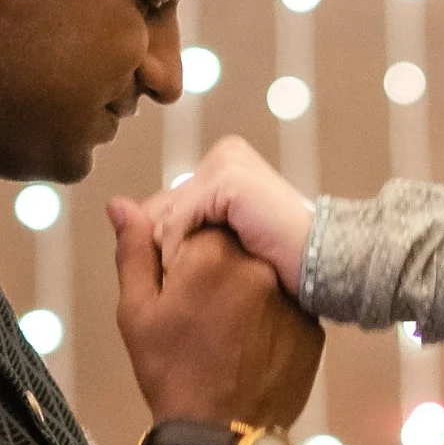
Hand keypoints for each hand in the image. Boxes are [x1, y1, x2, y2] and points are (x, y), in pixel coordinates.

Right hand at [111, 199, 321, 426]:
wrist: (218, 437)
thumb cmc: (170, 372)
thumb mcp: (137, 312)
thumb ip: (134, 251)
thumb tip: (121, 203)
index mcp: (212, 253)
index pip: (197, 222)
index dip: (181, 253)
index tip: (176, 286)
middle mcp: (259, 265)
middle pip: (234, 244)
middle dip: (214, 266)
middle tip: (200, 311)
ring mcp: (292, 296)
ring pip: (263, 273)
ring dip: (244, 288)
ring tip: (224, 330)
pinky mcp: (313, 326)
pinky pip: (287, 303)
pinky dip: (268, 314)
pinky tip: (248, 343)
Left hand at [145, 136, 315, 295]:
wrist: (328, 264)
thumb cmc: (283, 263)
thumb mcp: (222, 241)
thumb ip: (179, 227)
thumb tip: (115, 205)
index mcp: (227, 162)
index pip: (167, 203)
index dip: (162, 246)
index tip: (169, 282)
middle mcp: (226, 154)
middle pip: (161, 207)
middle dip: (159, 249)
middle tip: (169, 288)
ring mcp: (228, 164)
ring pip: (165, 216)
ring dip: (168, 256)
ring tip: (178, 290)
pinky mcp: (229, 182)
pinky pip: (178, 222)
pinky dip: (177, 253)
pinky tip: (188, 282)